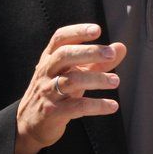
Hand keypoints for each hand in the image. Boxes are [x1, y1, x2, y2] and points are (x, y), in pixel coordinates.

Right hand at [13, 23, 126, 153]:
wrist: (30, 124)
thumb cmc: (56, 92)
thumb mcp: (74, 73)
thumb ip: (97, 61)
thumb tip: (121, 47)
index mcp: (49, 58)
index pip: (60, 38)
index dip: (77, 32)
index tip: (97, 29)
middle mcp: (46, 72)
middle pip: (64, 55)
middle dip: (89, 52)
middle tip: (110, 54)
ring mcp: (47, 92)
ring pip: (71, 81)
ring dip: (96, 79)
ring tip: (116, 81)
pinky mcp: (53, 113)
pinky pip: (77, 107)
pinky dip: (97, 105)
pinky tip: (112, 105)